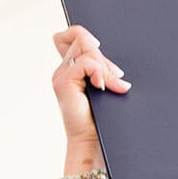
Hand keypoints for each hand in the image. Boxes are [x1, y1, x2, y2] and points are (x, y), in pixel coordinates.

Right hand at [51, 25, 130, 147]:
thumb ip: (105, 72)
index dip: (88, 37)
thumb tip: (116, 68)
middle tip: (115, 80)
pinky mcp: (63, 82)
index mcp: (72, 69)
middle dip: (103, 57)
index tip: (101, 51)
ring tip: (111, 86)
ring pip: (86, 48)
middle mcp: (63, 69)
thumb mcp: (106, 88)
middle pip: (82, 38)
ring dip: (104, 67)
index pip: (73, 35)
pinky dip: (100, 73)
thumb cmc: (102, 120)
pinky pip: (87, 63)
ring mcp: (61, 75)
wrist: (94, 143)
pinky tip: (103, 88)